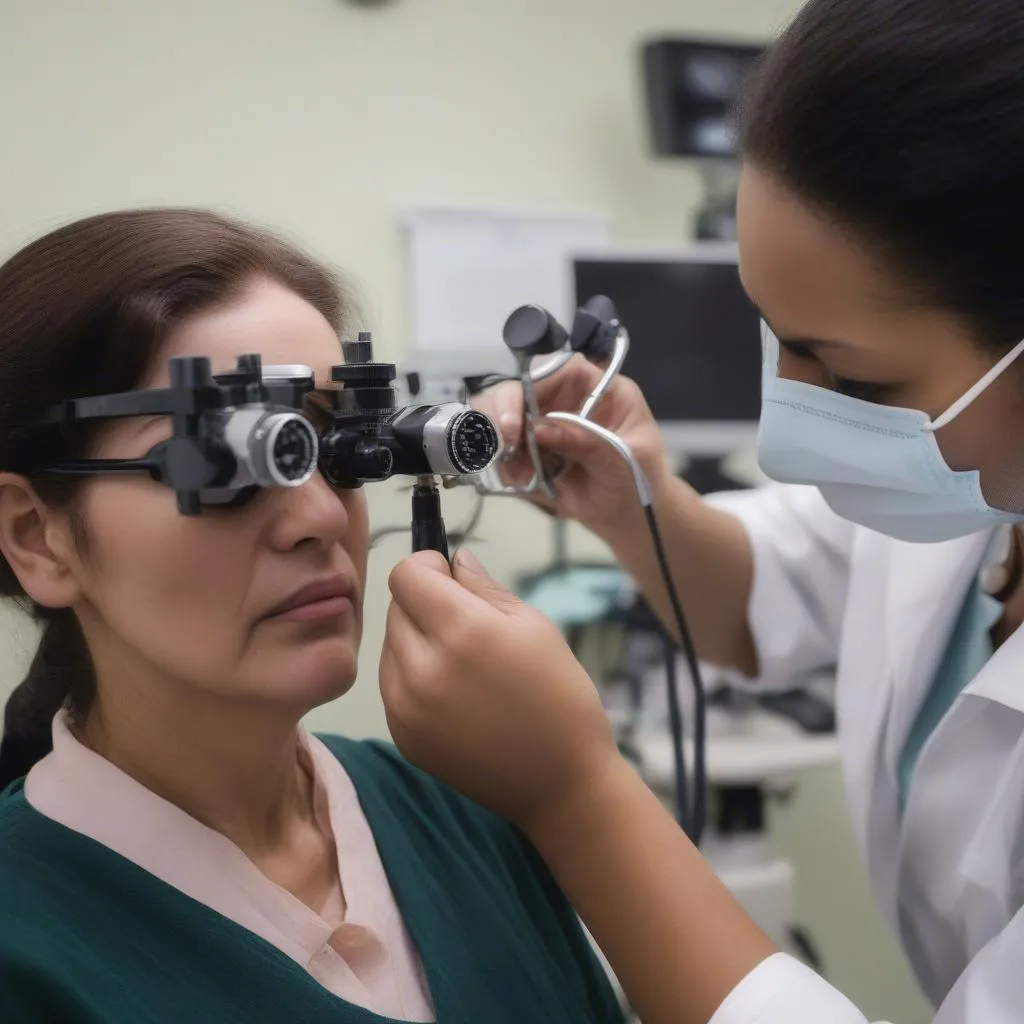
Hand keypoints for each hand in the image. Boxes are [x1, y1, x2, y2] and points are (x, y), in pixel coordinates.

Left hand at [379, 548, 619, 830]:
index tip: (452, 578)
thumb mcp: (534, 625)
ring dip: (415, 640)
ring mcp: (405, 707)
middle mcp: (422, 668)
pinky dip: (413, 677)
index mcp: (461, 632)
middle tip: (467, 625)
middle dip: (425, 603)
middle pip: (395, 607)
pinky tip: (454, 694)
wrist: (561, 783)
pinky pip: (392, 683)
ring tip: (462, 663)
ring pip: (389, 645)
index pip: (406, 574)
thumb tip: (453, 560)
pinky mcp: (402, 735)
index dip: (428, 566)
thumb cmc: (559, 695)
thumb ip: (484, 587)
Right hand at [473, 356, 671, 538]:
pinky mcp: (533, 453)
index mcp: (601, 391)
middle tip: (509, 448)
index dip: (533, 385)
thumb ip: (587, 441)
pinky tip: (525, 483)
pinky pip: (506, 452)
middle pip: (522, 389)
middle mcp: (569, 402)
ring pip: (504, 419)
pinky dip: (507, 468)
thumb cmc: (642, 483)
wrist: (630, 520)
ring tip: (523, 476)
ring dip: (504, 448)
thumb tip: (537, 429)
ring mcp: (547, 427)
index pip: (561, 370)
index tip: (518, 419)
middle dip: (505, 415)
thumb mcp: (624, 459)